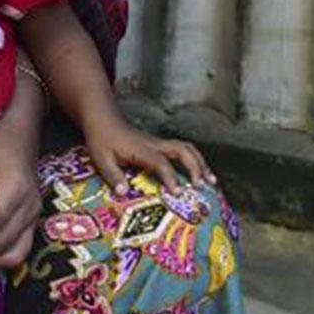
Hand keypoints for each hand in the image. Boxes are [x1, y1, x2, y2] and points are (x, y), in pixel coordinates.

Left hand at [84, 117, 212, 194]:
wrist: (104, 121)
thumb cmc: (102, 141)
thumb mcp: (102, 159)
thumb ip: (112, 175)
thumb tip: (123, 193)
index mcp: (141, 150)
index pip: (160, 163)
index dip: (170, 177)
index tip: (177, 192)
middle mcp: (155, 145)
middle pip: (182, 150)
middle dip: (195, 167)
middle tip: (203, 186)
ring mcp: (160, 144)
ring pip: (186, 148)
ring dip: (200, 163)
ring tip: (212, 182)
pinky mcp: (162, 145)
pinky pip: (183, 150)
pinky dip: (196, 161)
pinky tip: (202, 174)